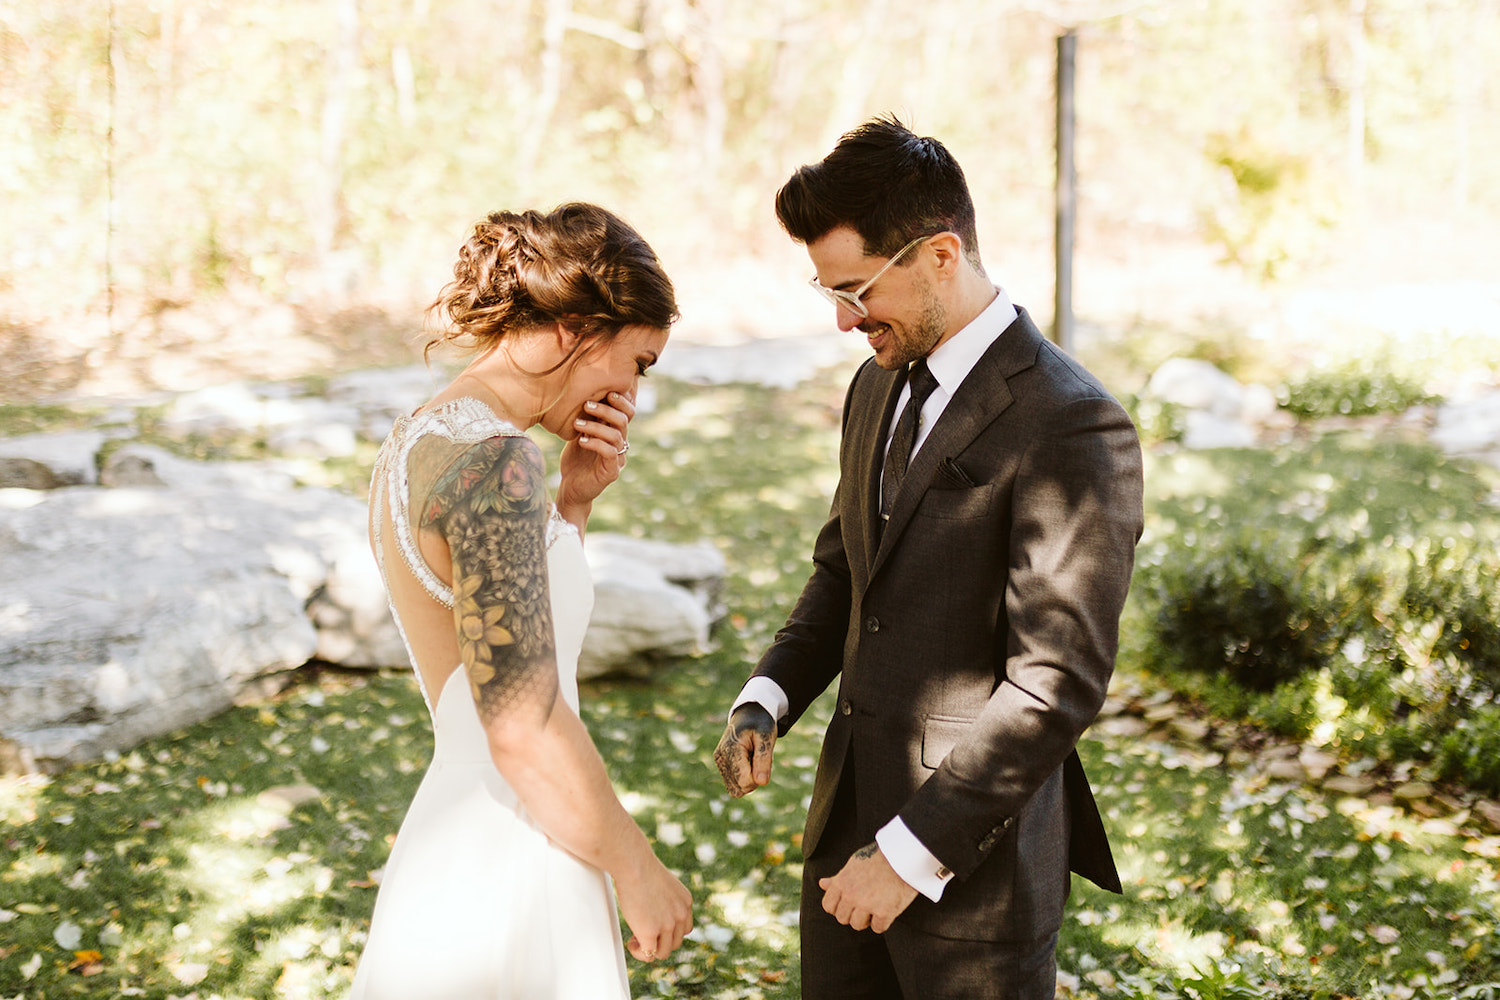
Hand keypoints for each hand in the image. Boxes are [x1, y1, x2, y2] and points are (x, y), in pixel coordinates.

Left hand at [558, 391, 634, 513]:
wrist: (571, 488)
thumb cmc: (575, 459)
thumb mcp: (580, 433)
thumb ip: (588, 417)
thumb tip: (584, 392)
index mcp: (615, 432)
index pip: (628, 412)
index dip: (622, 400)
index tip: (606, 391)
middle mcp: (621, 444)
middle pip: (624, 420)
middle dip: (606, 409)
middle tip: (587, 405)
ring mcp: (619, 458)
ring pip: (616, 435)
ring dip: (596, 426)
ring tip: (577, 424)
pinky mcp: (612, 472)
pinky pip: (610, 452)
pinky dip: (595, 443)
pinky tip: (581, 441)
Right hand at [614, 853, 692, 963]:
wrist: (633, 863)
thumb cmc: (640, 867)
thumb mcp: (661, 883)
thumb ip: (664, 899)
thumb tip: (653, 911)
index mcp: (685, 902)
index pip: (684, 927)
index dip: (669, 930)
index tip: (654, 923)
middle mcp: (681, 914)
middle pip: (676, 942)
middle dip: (660, 940)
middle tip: (642, 929)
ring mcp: (667, 925)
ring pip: (664, 952)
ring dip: (650, 948)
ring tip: (636, 937)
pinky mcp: (650, 932)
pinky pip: (648, 955)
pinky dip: (639, 952)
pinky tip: (631, 942)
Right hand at [713, 703, 775, 796]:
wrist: (749, 714)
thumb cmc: (760, 724)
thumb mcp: (767, 738)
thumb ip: (764, 760)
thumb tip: (762, 783)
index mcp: (731, 750)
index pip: (744, 782)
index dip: (759, 778)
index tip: (764, 762)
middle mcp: (720, 757)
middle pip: (739, 789)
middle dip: (754, 780)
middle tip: (759, 759)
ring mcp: (719, 762)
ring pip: (735, 790)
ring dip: (749, 779)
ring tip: (753, 759)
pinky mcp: (720, 765)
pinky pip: (733, 785)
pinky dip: (744, 778)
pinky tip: (748, 762)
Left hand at [818, 842, 917, 933]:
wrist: (903, 858)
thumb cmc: (878, 859)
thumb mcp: (854, 864)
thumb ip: (838, 878)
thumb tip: (822, 884)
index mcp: (841, 883)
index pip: (828, 906)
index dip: (839, 907)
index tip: (849, 903)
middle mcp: (850, 896)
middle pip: (843, 919)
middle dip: (853, 914)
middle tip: (866, 903)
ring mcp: (866, 905)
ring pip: (858, 925)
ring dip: (867, 919)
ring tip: (876, 906)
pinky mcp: (883, 913)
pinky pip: (878, 928)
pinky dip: (883, 922)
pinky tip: (888, 908)